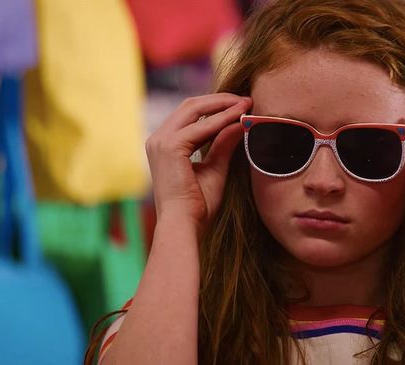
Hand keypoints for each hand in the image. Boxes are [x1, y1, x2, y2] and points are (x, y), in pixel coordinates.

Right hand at [145, 93, 251, 230]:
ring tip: (246, 104)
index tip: (243, 105)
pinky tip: (240, 118)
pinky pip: (201, 127)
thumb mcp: (215, 168)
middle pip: (191, 105)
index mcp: (164, 144)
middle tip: (246, 99)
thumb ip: (224, 145)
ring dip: (223, 105)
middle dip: (220, 100)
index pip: (191, 114)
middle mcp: (158, 139)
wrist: (184, 225)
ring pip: (194, 109)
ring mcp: (161, 141)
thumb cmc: (197, 206)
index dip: (217, 107)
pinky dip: (222, 119)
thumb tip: (241, 123)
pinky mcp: (169, 147)